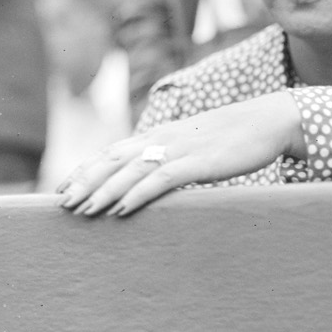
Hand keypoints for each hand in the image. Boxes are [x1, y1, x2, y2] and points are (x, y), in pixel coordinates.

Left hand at [56, 92, 303, 216]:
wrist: (270, 120)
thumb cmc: (237, 137)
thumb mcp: (199, 144)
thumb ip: (176, 156)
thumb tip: (158, 178)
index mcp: (162, 135)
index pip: (114, 151)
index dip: (86, 169)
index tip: (63, 188)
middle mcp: (164, 139)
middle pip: (114, 159)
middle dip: (84, 181)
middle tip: (61, 205)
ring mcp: (181, 149)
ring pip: (131, 170)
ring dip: (103, 190)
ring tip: (83, 210)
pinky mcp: (199, 162)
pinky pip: (161, 179)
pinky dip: (138, 194)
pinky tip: (122, 209)